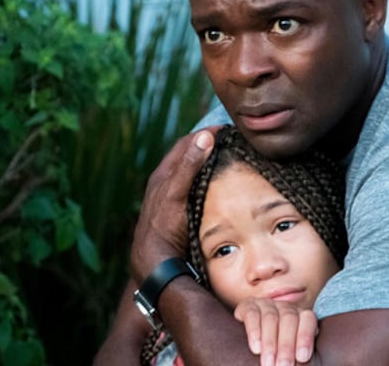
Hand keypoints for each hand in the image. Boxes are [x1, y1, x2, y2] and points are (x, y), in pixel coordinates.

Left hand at [130, 126, 219, 280]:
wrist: (156, 261)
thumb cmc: (164, 227)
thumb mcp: (177, 194)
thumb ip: (189, 166)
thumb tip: (205, 137)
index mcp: (164, 174)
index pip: (186, 143)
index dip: (205, 133)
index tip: (226, 128)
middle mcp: (166, 182)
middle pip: (190, 155)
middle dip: (208, 144)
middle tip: (231, 139)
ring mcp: (172, 196)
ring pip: (192, 171)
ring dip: (208, 161)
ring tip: (229, 157)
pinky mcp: (178, 209)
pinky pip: (194, 186)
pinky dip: (207, 179)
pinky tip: (218, 184)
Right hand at [234, 297, 318, 365]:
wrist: (250, 346)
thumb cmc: (279, 355)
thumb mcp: (292, 352)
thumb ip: (298, 353)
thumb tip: (302, 362)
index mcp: (301, 316)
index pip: (307, 319)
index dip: (305, 336)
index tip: (302, 357)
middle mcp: (285, 307)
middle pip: (289, 318)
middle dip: (286, 344)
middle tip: (283, 365)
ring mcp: (266, 304)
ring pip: (270, 317)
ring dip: (270, 342)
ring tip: (268, 363)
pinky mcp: (247, 306)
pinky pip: (252, 314)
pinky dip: (254, 331)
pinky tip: (256, 348)